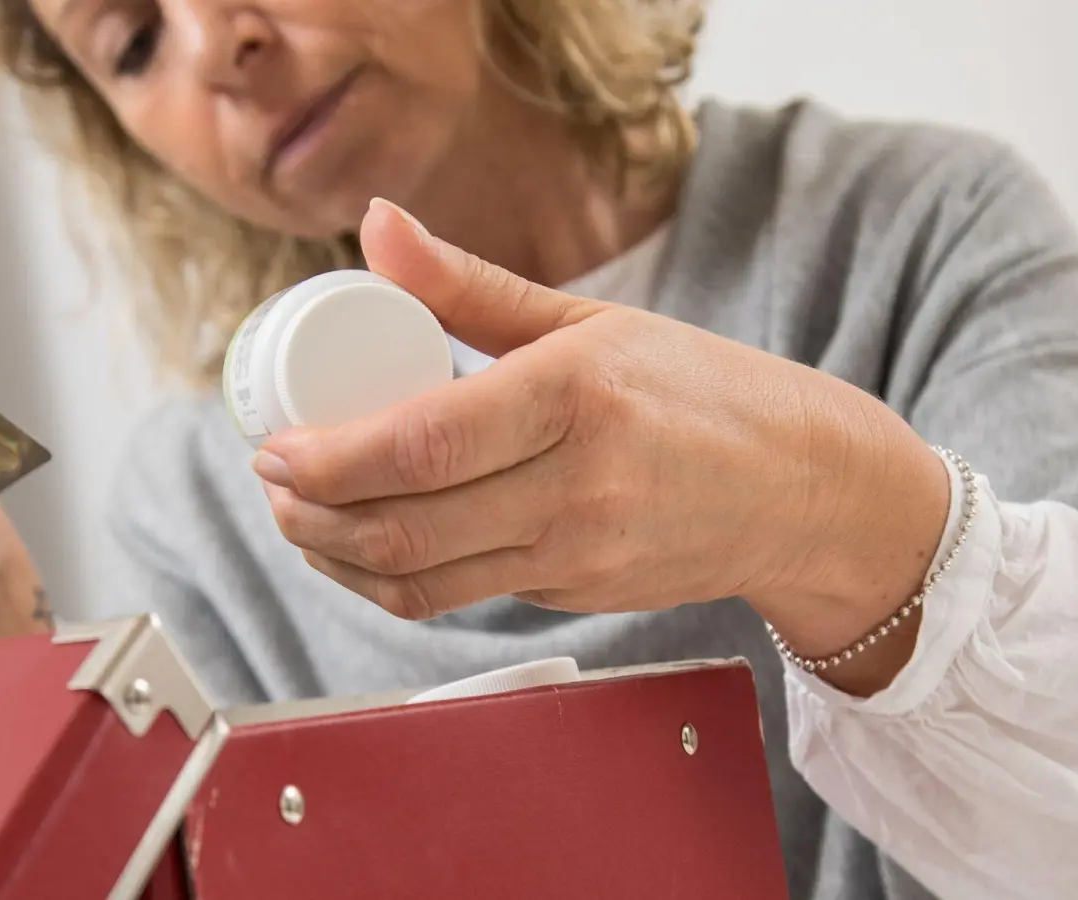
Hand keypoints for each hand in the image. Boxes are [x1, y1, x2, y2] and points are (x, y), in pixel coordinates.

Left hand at [257, 200, 949, 693]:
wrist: (807, 490)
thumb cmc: (702, 391)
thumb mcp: (588, 319)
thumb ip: (466, 284)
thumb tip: (376, 226)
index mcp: (574, 397)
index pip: (420, 443)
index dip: (327, 458)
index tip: (274, 447)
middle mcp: (575, 487)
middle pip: (402, 525)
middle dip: (309, 515)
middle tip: (270, 484)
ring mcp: (575, 556)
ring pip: (417, 578)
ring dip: (335, 558)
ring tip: (298, 520)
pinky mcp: (572, 597)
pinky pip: (456, 597)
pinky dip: (390, 580)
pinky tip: (361, 548)